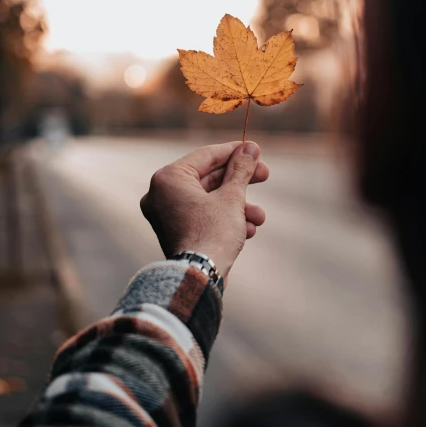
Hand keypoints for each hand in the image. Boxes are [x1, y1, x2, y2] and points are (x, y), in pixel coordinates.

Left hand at [140, 141, 268, 279]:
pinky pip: (202, 216)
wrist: (200, 278)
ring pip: (209, 200)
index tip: (255, 150)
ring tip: (259, 216)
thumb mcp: (232, 197)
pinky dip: (225, 219)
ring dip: (238, 206)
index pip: (206, 156)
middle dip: (240, 182)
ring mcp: (166, 215)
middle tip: (264, 175)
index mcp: (168, 178)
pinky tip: (248, 229)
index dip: (235, 152)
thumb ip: (240, 169)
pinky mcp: (176, 232)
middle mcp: (161, 194)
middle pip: (208, 178)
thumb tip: (250, 148)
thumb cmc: (212, 234)